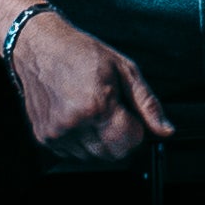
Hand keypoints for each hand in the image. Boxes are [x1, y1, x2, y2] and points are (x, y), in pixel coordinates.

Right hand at [12, 15, 173, 169]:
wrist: (39, 47)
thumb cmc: (82, 53)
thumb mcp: (124, 69)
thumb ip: (147, 104)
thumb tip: (165, 131)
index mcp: (96, 105)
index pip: (130, 142)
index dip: (137, 130)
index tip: (131, 115)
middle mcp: (73, 123)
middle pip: (113, 154)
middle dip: (120, 138)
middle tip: (114, 112)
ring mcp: (56, 133)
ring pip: (93, 157)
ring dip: (100, 141)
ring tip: (93, 111)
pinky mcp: (43, 138)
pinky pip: (73, 154)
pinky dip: (81, 141)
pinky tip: (78, 117)